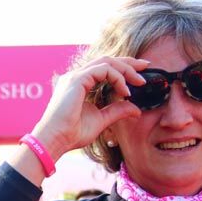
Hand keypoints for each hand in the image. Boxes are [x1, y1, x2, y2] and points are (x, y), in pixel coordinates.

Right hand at [30, 56, 147, 158]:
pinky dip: (117, 77)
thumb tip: (136, 110)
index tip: (140, 74)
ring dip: (126, 69)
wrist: (55, 140)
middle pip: (107, 60)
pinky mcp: (77, 80)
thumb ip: (117, 111)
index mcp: (79, 84)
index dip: (124, 68)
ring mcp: (75, 76)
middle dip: (128, 63)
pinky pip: (103, 70)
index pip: (104, 68)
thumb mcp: (101, 120)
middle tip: (146, 67)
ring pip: (107, 62)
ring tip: (138, 81)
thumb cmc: (71, 133)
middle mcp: (76, 77)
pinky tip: (124, 91)